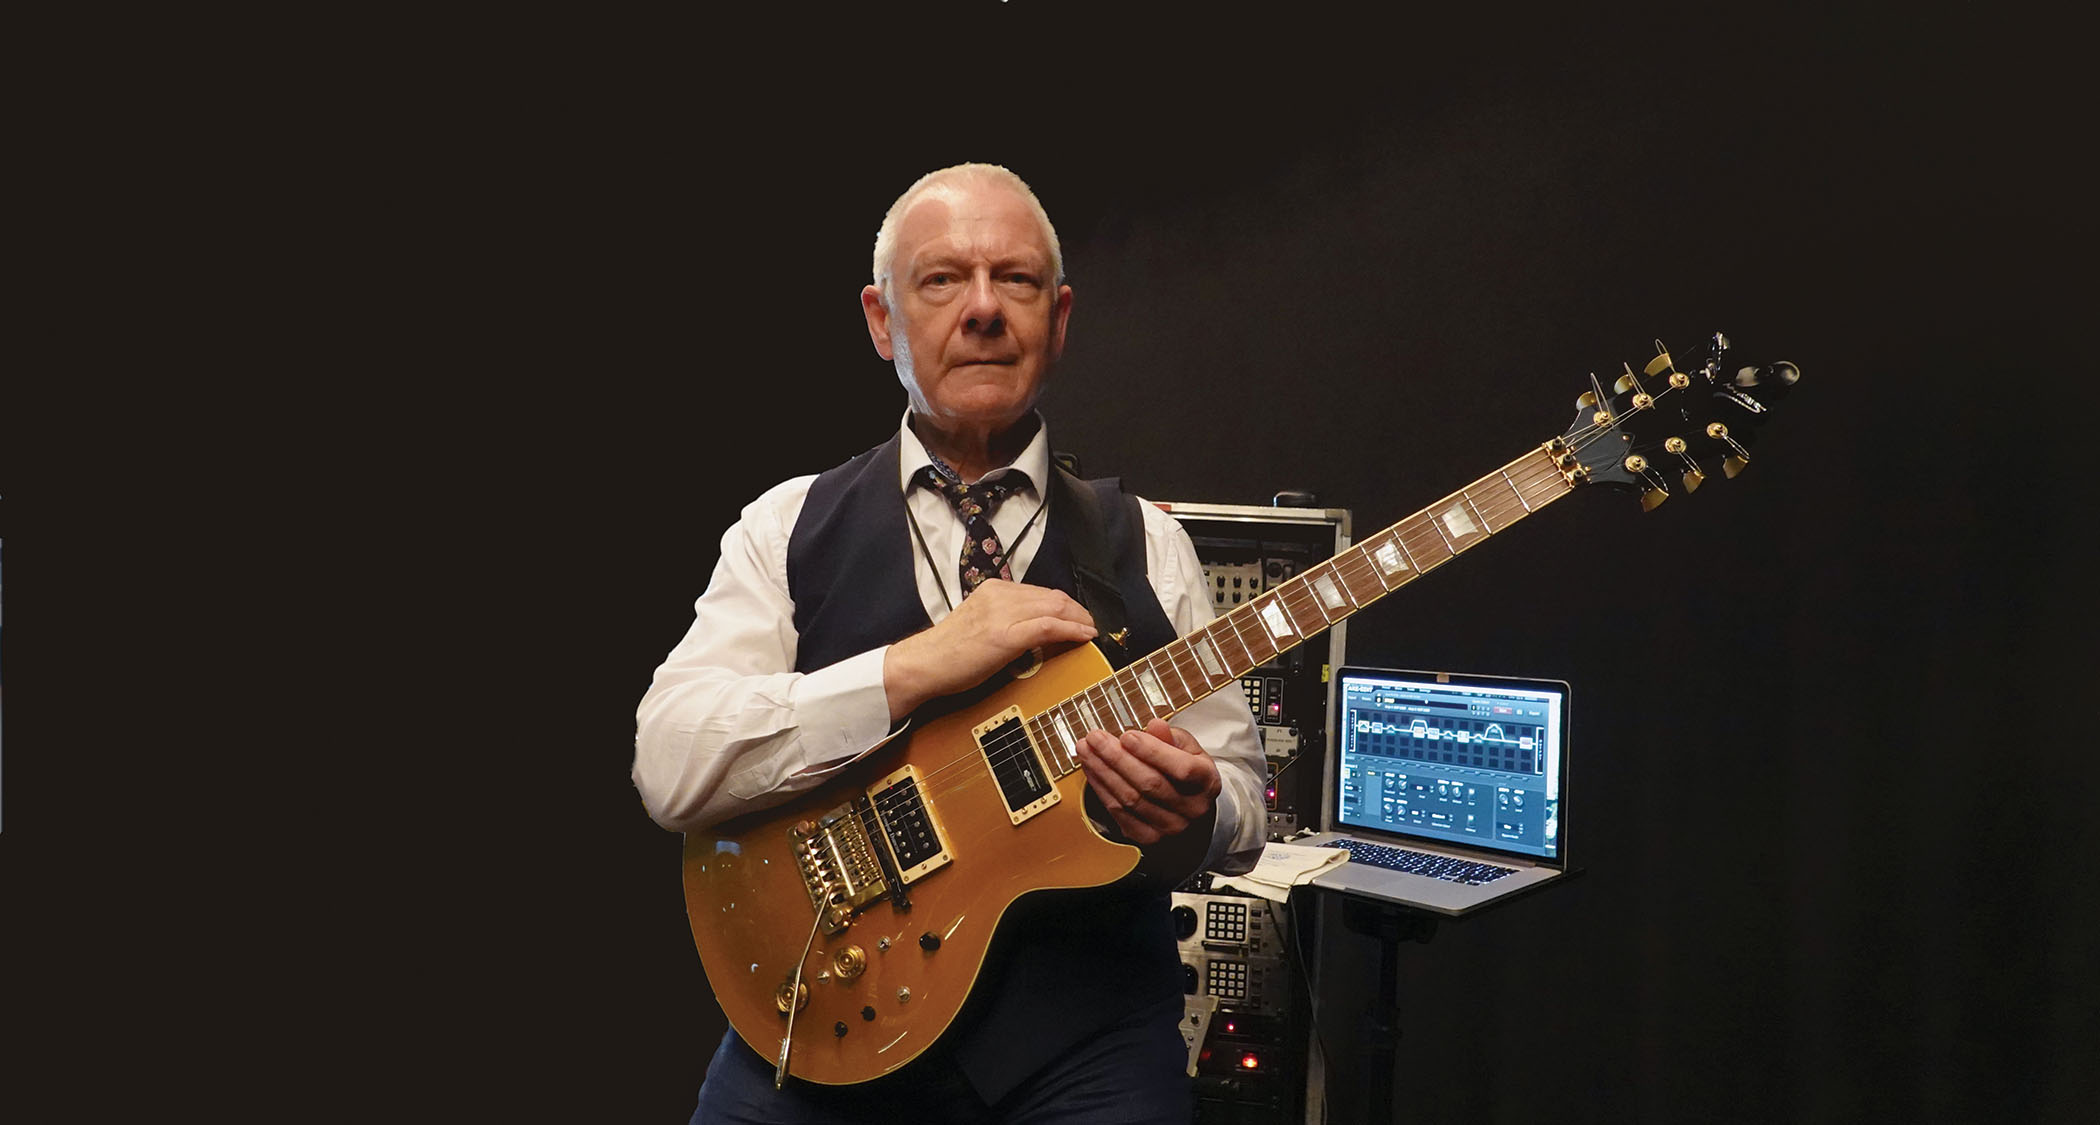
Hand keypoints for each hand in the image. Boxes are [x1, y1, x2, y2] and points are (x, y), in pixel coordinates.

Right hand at [884, 579, 1095, 719]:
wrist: (924, 664)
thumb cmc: (950, 653)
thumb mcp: (982, 624)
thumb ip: (1007, 619)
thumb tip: (1036, 629)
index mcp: (994, 590)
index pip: (1040, 592)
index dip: (1065, 604)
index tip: (1078, 616)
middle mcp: (1000, 595)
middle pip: (1053, 596)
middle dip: (1078, 611)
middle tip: (1092, 625)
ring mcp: (1003, 614)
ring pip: (1055, 608)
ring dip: (1080, 620)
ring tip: (1091, 631)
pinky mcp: (1006, 635)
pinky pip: (1049, 626)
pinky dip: (1072, 630)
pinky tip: (1085, 636)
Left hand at [1076, 718, 1221, 844]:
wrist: (1189, 807)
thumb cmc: (1186, 772)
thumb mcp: (1187, 748)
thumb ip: (1170, 737)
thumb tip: (1155, 725)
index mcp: (1206, 782)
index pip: (1181, 769)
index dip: (1152, 752)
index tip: (1127, 735)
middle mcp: (1191, 808)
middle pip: (1150, 784)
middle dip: (1117, 758)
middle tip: (1095, 738)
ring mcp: (1170, 827)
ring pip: (1130, 799)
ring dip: (1103, 772)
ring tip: (1086, 750)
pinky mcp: (1148, 837)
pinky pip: (1119, 813)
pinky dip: (1101, 789)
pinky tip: (1092, 770)